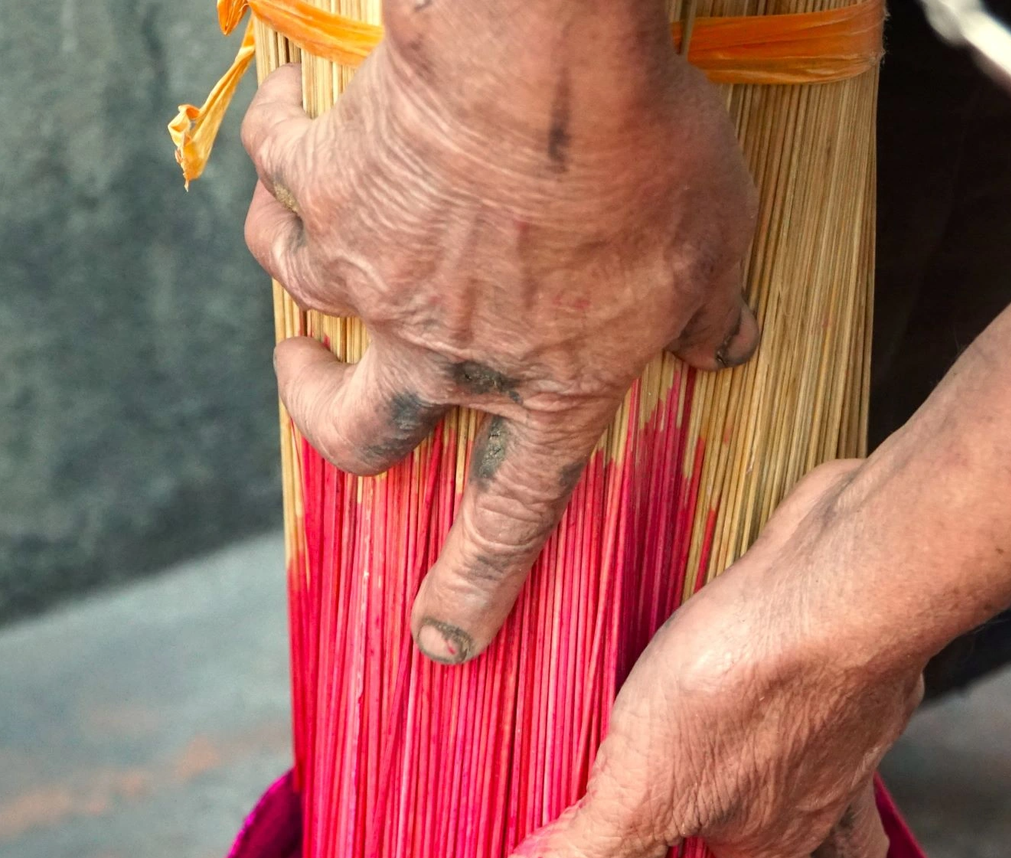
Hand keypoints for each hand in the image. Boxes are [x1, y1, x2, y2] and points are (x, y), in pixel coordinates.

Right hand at [241, 0, 761, 663]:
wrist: (541, 64)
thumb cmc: (644, 151)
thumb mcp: (714, 242)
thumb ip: (711, 310)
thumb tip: (731, 347)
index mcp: (550, 382)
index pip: (514, 515)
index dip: (476, 588)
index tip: (439, 641)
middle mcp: (448, 350)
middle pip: (357, 431)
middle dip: (320, 419)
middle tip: (304, 385)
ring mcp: (376, 274)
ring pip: (300, 296)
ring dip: (298, 268)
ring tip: (314, 225)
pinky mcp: (327, 187)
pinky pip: (280, 174)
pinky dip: (279, 148)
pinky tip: (294, 117)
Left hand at [483, 461, 926, 857]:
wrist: (838, 581)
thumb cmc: (747, 690)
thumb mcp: (642, 790)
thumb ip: (588, 857)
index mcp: (774, 839)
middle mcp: (824, 792)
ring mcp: (850, 722)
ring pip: (857, 796)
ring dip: (853, 827)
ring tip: (842, 834)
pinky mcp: (851, 651)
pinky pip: (849, 709)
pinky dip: (839, 724)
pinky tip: (815, 698)